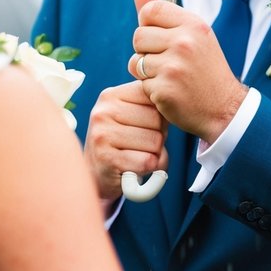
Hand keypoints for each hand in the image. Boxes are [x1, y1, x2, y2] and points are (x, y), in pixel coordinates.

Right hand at [85, 78, 168, 200]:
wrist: (97, 175)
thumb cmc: (122, 143)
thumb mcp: (130, 116)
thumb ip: (148, 104)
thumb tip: (173, 105)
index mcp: (110, 96)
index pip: (153, 95)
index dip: (160, 114)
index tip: (148, 124)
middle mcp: (103, 112)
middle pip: (157, 119)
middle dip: (159, 135)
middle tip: (143, 144)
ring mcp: (102, 135)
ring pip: (155, 142)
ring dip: (155, 154)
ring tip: (138, 155)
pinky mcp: (107, 159)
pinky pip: (148, 161)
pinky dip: (149, 168)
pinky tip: (136, 167)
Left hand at [130, 0, 247, 141]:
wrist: (224, 108)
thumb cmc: (206, 69)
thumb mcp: (194, 36)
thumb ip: (164, 14)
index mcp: (193, 25)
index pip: (151, 10)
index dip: (148, 23)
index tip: (158, 36)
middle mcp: (184, 42)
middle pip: (138, 36)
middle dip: (145, 50)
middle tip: (166, 61)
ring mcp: (173, 66)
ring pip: (136, 61)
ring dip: (146, 72)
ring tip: (168, 77)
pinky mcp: (164, 89)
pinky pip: (140, 83)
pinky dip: (151, 90)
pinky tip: (170, 92)